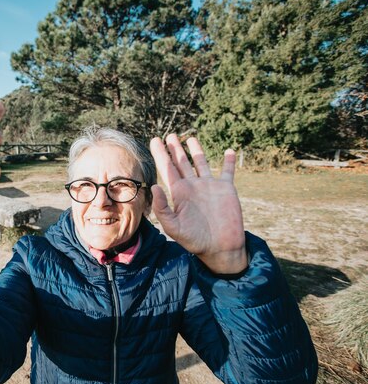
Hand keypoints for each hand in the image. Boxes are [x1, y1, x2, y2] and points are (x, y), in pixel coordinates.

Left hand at [149, 134, 246, 274]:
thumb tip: (154, 185)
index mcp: (179, 193)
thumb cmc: (195, 240)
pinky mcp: (226, 189)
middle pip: (181, 162)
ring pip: (201, 163)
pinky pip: (227, 171)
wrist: (219, 248)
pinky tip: (228, 151)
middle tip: (169, 135)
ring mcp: (209, 186)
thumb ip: (162, 207)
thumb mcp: (173, 226)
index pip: (167, 168)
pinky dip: (228, 161)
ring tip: (190, 137)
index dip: (160, 154)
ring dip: (196, 150)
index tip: (154, 140)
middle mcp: (192, 186)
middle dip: (175, 149)